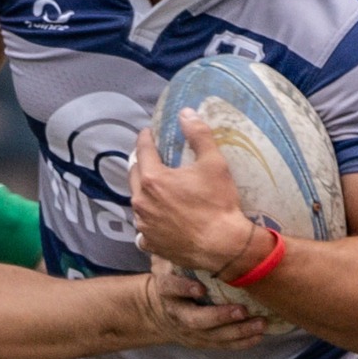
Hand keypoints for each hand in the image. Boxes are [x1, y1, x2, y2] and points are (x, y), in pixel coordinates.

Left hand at [129, 115, 258, 273]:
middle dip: (141, 163)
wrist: (223, 246)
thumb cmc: (218, 203)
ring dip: (143, 192)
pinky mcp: (150, 243)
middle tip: (151, 158)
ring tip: (155, 188)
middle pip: (134, 175)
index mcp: (152, 179)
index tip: (148, 133)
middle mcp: (141, 202)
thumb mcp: (214, 164)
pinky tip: (158, 218)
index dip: (145, 138)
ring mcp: (143, 224)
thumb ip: (199, 135)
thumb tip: (186, 112)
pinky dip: (149, 220)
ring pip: (137, 202)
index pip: (143, 150)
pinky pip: (143, 228)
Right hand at [144, 258, 268, 348]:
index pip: (170, 288)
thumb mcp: (166, 260)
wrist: (156, 310)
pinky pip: (222, 344)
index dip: (183, 288)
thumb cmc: (170, 276)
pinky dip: (241, 342)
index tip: (200, 287)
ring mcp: (190, 330)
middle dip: (219, 316)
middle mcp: (177, 313)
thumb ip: (174, 246)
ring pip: (213, 335)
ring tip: (260, 324)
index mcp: (165, 290)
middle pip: (195, 319)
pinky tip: (259, 336)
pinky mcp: (202, 340)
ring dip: (238, 331)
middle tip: (242, 310)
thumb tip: (188, 222)